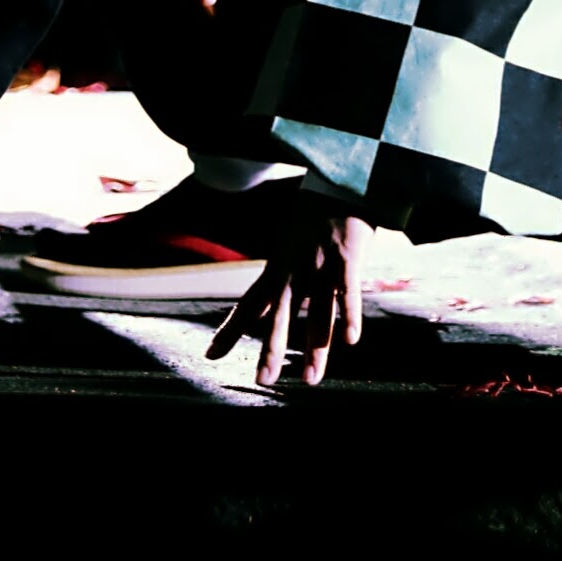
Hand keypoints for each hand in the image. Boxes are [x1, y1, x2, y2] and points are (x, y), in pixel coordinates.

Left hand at [207, 199, 371, 390]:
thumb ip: (280, 279)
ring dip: (315, 347)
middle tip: (263, 380)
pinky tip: (350, 340)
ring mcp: (321, 264)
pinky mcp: (348, 258)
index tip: (210, 355)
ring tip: (309, 378)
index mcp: (277, 266)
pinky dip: (350, 315)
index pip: (249, 303)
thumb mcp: (287, 246)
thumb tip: (264, 306)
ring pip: (318, 312)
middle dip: (271, 347)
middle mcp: (294, 268)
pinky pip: (349, 292)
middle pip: (280, 313)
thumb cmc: (313, 217)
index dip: (230, 330)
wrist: (338, 180)